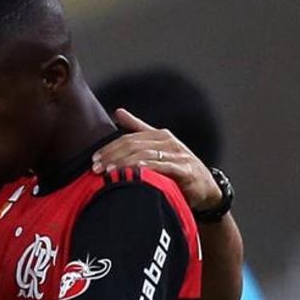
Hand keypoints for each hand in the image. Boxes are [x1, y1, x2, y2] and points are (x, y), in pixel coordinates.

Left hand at [93, 108, 222, 211]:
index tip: (94, 158)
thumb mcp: (158, 147)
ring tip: (109, 171)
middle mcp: (169, 142)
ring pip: (146, 155)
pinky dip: (149, 167)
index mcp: (160, 135)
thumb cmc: (178, 167)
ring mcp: (178, 155)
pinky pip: (164, 167)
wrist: (205, 187)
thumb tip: (118, 112)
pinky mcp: (185, 170)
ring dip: (125, 163)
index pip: (129, 138)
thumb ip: (138, 129)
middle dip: (113, 156)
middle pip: (134, 146)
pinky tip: (136, 170)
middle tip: (96, 167)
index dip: (110, 147)